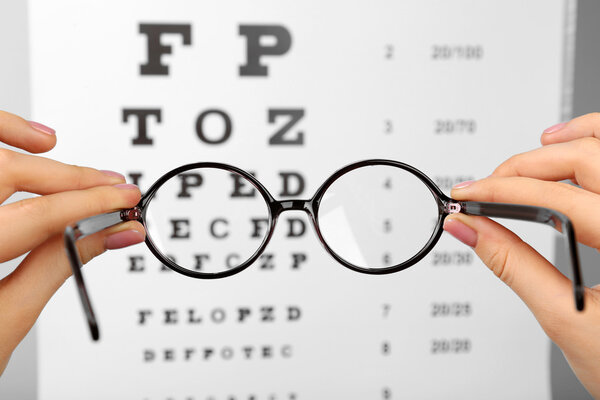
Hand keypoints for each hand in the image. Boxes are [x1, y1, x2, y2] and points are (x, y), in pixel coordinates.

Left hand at [0, 111, 145, 374]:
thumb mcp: (12, 317)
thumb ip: (63, 264)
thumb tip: (111, 233)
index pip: (39, 216)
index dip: (92, 204)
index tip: (124, 200)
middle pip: (7, 174)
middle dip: (68, 176)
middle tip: (110, 185)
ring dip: (16, 142)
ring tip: (55, 146)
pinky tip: (18, 146)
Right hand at [443, 113, 599, 397]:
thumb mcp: (566, 319)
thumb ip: (512, 266)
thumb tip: (470, 230)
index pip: (558, 199)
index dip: (502, 192)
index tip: (468, 197)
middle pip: (587, 160)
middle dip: (526, 166)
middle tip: (486, 183)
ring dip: (573, 139)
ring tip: (536, 145)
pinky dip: (596, 148)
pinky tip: (577, 151)